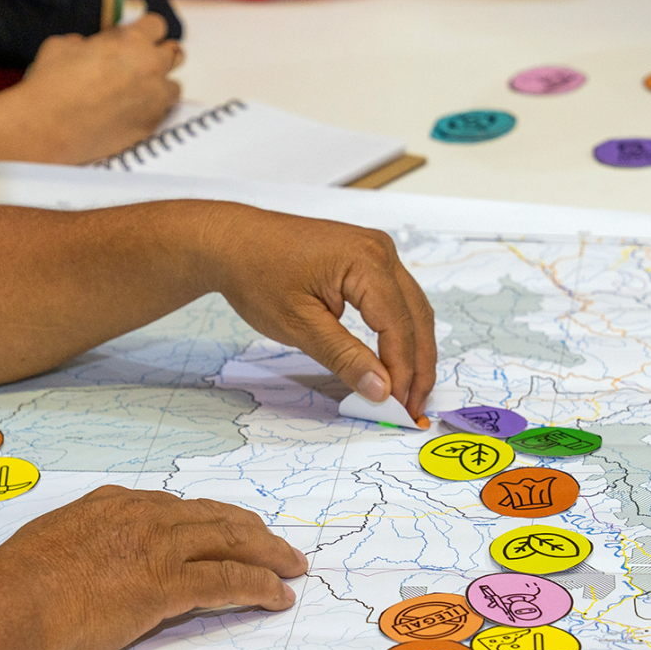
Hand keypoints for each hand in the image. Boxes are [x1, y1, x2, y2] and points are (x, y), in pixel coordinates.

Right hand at [0, 485, 306, 649]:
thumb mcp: (55, 539)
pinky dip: (260, 586)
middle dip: (252, 530)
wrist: (13, 603)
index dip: (211, 518)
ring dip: (269, 554)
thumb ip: (85, 537)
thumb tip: (92, 548)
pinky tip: (277, 595)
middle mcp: (145, 517)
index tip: (228, 527)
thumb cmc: (18, 583)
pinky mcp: (168, 584)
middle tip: (277, 544)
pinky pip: (229, 580)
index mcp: (117, 504)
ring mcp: (160, 548)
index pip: (179, 508)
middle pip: (216, 517)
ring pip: (231, 542)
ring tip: (291, 566)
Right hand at [4, 13, 182, 163]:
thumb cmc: (51, 85)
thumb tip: (89, 47)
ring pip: (174, 86)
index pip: (157, 24)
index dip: (147, 30)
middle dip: (159, 55)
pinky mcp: (151, 125)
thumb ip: (87, 43)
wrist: (48, 127)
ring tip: (139, 91)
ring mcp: (155, 98)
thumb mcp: (63, 45)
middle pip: (174, 53)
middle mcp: (151, 67)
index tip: (140, 37)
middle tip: (142, 62)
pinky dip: (152, 110)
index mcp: (131, 40)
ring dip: (160, 85)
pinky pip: (163, 113)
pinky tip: (132, 112)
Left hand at [199, 206, 435, 420]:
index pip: (398, 326)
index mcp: (367, 262)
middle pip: (416, 317)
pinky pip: (396, 299)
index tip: (399, 407)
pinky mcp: (367, 258)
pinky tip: (394, 359)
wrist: (233, 242)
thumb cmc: (257, 275)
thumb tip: (382, 390)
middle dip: (418, 366)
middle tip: (413, 407)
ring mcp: (376, 251)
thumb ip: (345, 357)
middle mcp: (380, 251)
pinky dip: (399, 331)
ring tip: (408, 390)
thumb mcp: (299, 324)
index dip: (402, 371)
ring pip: (412, 309)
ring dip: (413, 350)